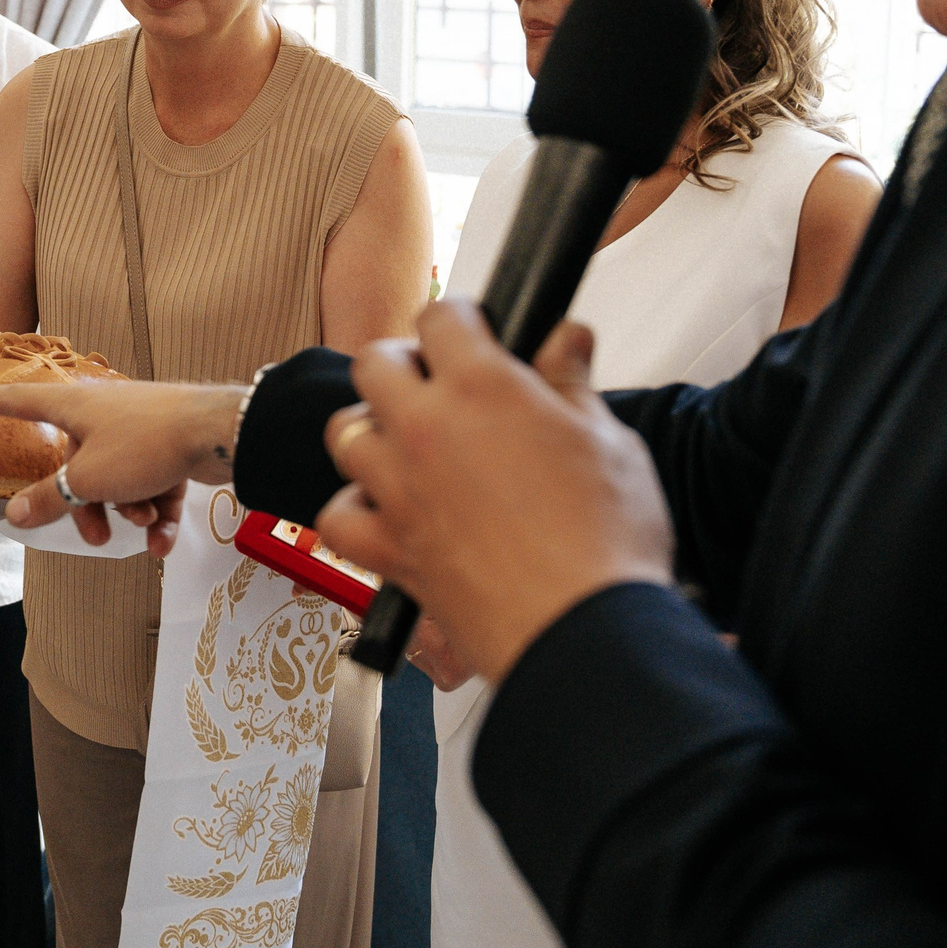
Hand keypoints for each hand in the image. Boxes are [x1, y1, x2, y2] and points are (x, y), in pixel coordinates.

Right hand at [0, 379, 245, 559]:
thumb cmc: (144, 444)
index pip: (25, 402)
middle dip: (87, 505)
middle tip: (94, 536)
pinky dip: (159, 514)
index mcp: (76, 408)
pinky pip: (156, 485)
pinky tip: (162, 544)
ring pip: (120, 478)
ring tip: (142, 524)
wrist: (217, 433)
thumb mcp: (87, 479)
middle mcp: (106, 413)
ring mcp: (141, 428)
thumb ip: (50, 499)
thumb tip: (12, 514)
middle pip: (79, 463)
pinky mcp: (173, 447)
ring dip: (129, 509)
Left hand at [313, 300, 672, 684]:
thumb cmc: (605, 543)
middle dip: (403, 362)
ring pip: (345, 433)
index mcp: (482, 388)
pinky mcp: (388, 548)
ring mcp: (399, 490)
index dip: (461, 318)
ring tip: (407, 441)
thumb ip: (572, 382)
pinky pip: (337, 517)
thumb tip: (565, 340)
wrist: (583, 631)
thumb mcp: (608, 440)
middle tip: (435, 380)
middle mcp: (426, 430)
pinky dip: (353, 509)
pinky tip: (384, 508)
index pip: (442, 316)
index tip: (473, 331)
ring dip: (371, 429)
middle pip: (374, 363)